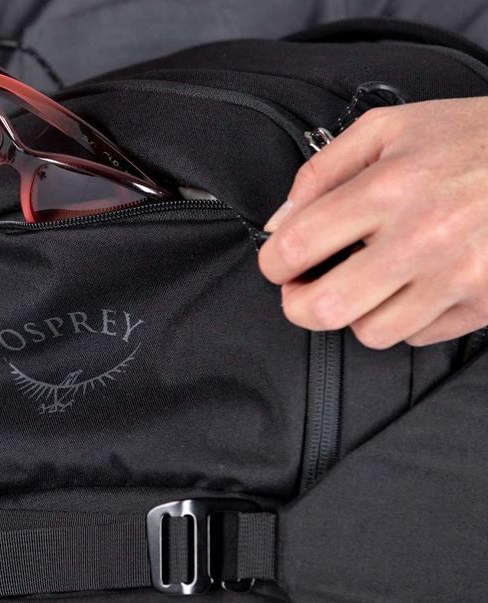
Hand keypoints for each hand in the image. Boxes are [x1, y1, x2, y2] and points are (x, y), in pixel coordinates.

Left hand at [258, 97, 487, 348]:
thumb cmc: (470, 138)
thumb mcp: (388, 130)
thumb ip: (321, 172)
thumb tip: (278, 224)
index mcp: (388, 188)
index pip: (295, 248)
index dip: (272, 264)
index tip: (279, 264)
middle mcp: (421, 238)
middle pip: (325, 308)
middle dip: (299, 305)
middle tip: (305, 290)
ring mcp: (458, 277)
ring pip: (371, 332)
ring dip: (358, 312)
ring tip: (371, 282)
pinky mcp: (485, 304)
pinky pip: (418, 336)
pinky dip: (405, 318)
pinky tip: (415, 285)